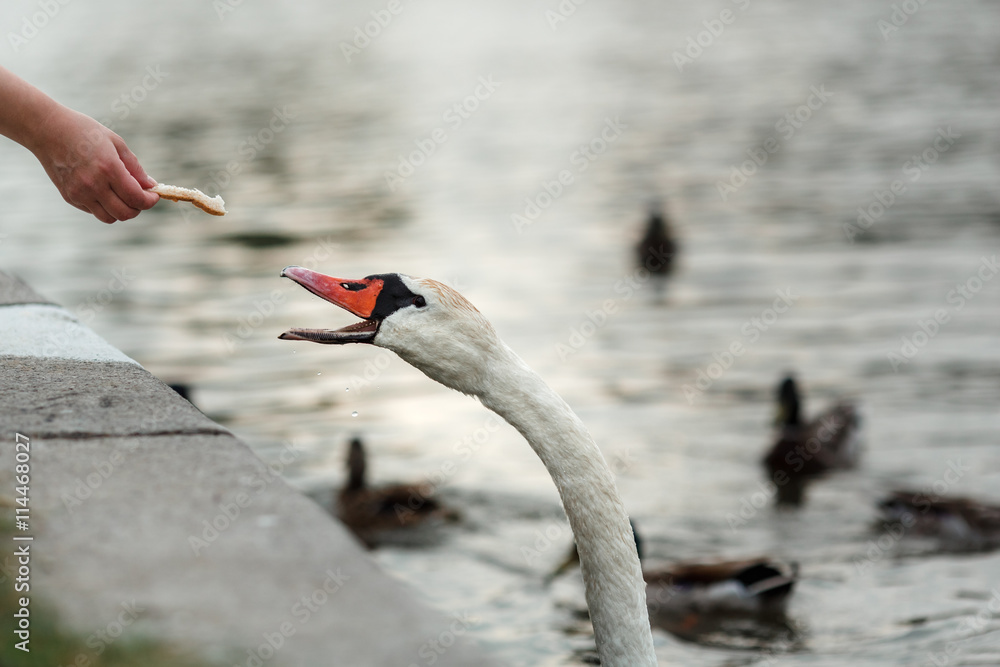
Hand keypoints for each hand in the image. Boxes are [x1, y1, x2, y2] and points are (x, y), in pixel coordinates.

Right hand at [29, 106, 158, 223]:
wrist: (46, 129)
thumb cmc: (84, 132)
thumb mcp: (115, 142)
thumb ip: (135, 167)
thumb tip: (150, 185)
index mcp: (108, 168)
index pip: (136, 198)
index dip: (150, 200)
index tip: (154, 195)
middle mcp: (93, 184)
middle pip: (125, 214)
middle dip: (139, 208)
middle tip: (140, 197)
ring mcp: (79, 193)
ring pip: (110, 218)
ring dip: (121, 211)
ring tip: (123, 196)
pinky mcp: (69, 197)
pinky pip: (94, 212)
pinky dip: (104, 207)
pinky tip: (104, 191)